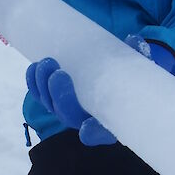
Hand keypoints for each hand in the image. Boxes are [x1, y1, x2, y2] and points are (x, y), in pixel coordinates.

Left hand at [25, 37, 174, 145]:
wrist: (116, 73)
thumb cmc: (130, 74)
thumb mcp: (140, 65)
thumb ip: (139, 56)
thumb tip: (134, 41)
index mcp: (112, 119)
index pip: (103, 132)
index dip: (94, 133)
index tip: (87, 128)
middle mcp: (89, 119)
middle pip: (69, 116)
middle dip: (59, 96)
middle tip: (58, 73)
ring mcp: (70, 110)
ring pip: (52, 105)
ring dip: (43, 86)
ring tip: (46, 63)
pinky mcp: (56, 99)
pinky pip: (41, 96)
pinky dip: (34, 83)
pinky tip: (34, 68)